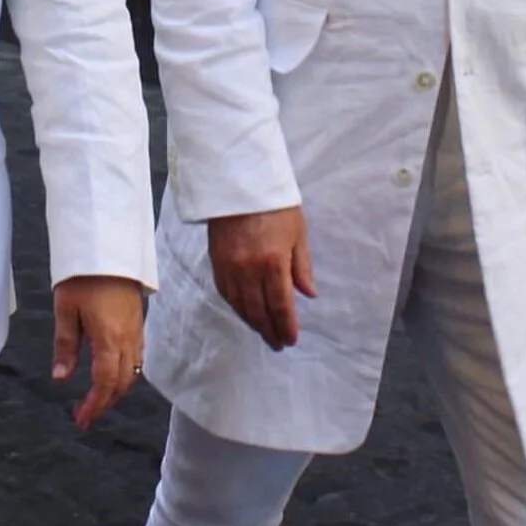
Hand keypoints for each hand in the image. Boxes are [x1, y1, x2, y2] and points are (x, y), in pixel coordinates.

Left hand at [52, 275, 144, 430]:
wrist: (110, 247)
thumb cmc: (85, 275)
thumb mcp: (66, 309)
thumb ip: (65, 346)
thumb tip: (61, 378)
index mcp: (109, 338)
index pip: (105, 383)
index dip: (94, 405)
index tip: (81, 418)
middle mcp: (127, 338)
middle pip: (122, 383)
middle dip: (105, 403)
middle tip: (85, 414)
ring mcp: (136, 330)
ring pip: (132, 372)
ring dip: (116, 390)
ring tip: (96, 398)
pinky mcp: (138, 322)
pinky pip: (137, 357)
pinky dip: (125, 372)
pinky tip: (111, 372)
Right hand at [208, 205, 316, 349]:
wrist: (239, 182)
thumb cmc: (274, 205)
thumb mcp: (297, 233)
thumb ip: (302, 266)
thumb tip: (309, 294)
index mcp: (273, 262)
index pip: (280, 305)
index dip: (286, 326)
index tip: (290, 340)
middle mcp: (249, 269)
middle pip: (258, 310)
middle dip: (269, 330)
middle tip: (277, 343)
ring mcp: (229, 266)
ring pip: (239, 305)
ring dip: (252, 322)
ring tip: (263, 331)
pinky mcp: (216, 261)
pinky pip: (225, 292)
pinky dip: (235, 306)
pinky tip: (243, 311)